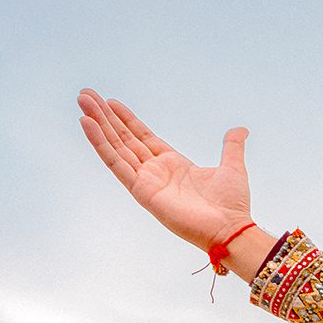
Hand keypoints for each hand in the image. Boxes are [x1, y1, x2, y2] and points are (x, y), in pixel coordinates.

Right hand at [78, 90, 253, 254]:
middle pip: (124, 138)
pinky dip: (101, 144)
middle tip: (86, 94)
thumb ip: (231, 146)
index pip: (142, 136)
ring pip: (116, 147)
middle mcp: (155, 171)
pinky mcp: (141, 191)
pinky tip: (88, 124)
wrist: (231, 227)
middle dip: (105, 117)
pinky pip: (116, 164)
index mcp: (173, 164)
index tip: (110, 102)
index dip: (126, 119)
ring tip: (82, 103)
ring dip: (98, 125)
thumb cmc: (232, 204)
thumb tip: (240, 130)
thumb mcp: (232, 166)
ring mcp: (146, 181)